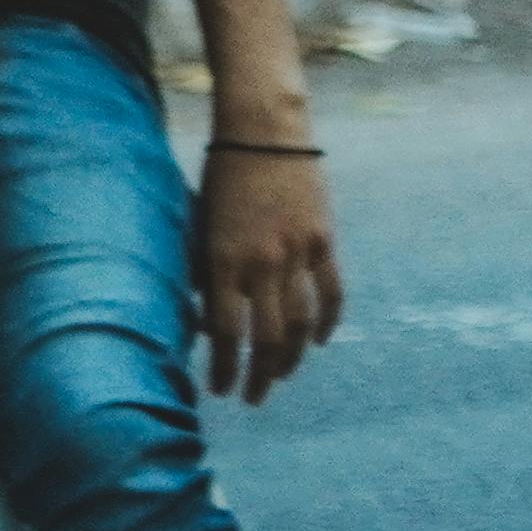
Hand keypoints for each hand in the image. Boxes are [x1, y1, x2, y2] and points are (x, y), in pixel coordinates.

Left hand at [188, 144, 345, 405]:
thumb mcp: (200, 227)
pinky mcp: (323, 240)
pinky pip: (330, 292)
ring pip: (302, 322)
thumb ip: (205, 273)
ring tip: (282, 376)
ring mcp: (297, 253)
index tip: (218, 390)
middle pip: (267, 336)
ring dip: (292, 357)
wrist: (264, 133)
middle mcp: (262, 263)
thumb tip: (212, 321)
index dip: (224, 367)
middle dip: (260, 374)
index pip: (226, 332)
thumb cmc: (220, 178)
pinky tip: (318, 341)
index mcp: (223, 260)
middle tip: (253, 397)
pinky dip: (327, 322)